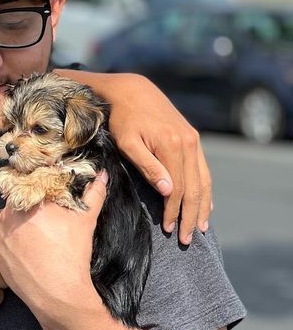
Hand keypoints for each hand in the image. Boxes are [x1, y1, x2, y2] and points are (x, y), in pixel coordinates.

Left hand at [0, 174, 106, 319]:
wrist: (58, 293)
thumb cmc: (73, 255)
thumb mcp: (85, 220)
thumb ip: (94, 194)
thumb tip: (102, 174)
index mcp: (32, 200)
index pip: (34, 184)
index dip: (42, 190)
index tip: (49, 200)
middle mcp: (11, 213)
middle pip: (19, 202)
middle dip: (30, 206)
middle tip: (44, 219)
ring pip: (8, 219)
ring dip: (19, 222)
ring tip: (36, 235)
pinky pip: (1, 238)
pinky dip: (11, 239)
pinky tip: (26, 247)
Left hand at [101, 73, 211, 244]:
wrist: (131, 90)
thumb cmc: (122, 119)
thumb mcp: (128, 143)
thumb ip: (148, 167)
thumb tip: (168, 191)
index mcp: (173, 146)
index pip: (179, 189)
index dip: (175, 211)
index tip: (169, 230)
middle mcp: (189, 143)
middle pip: (195, 188)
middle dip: (191, 215)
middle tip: (187, 239)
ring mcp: (193, 140)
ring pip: (204, 180)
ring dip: (203, 206)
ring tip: (200, 227)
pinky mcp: (192, 137)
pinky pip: (203, 168)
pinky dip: (205, 188)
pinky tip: (205, 203)